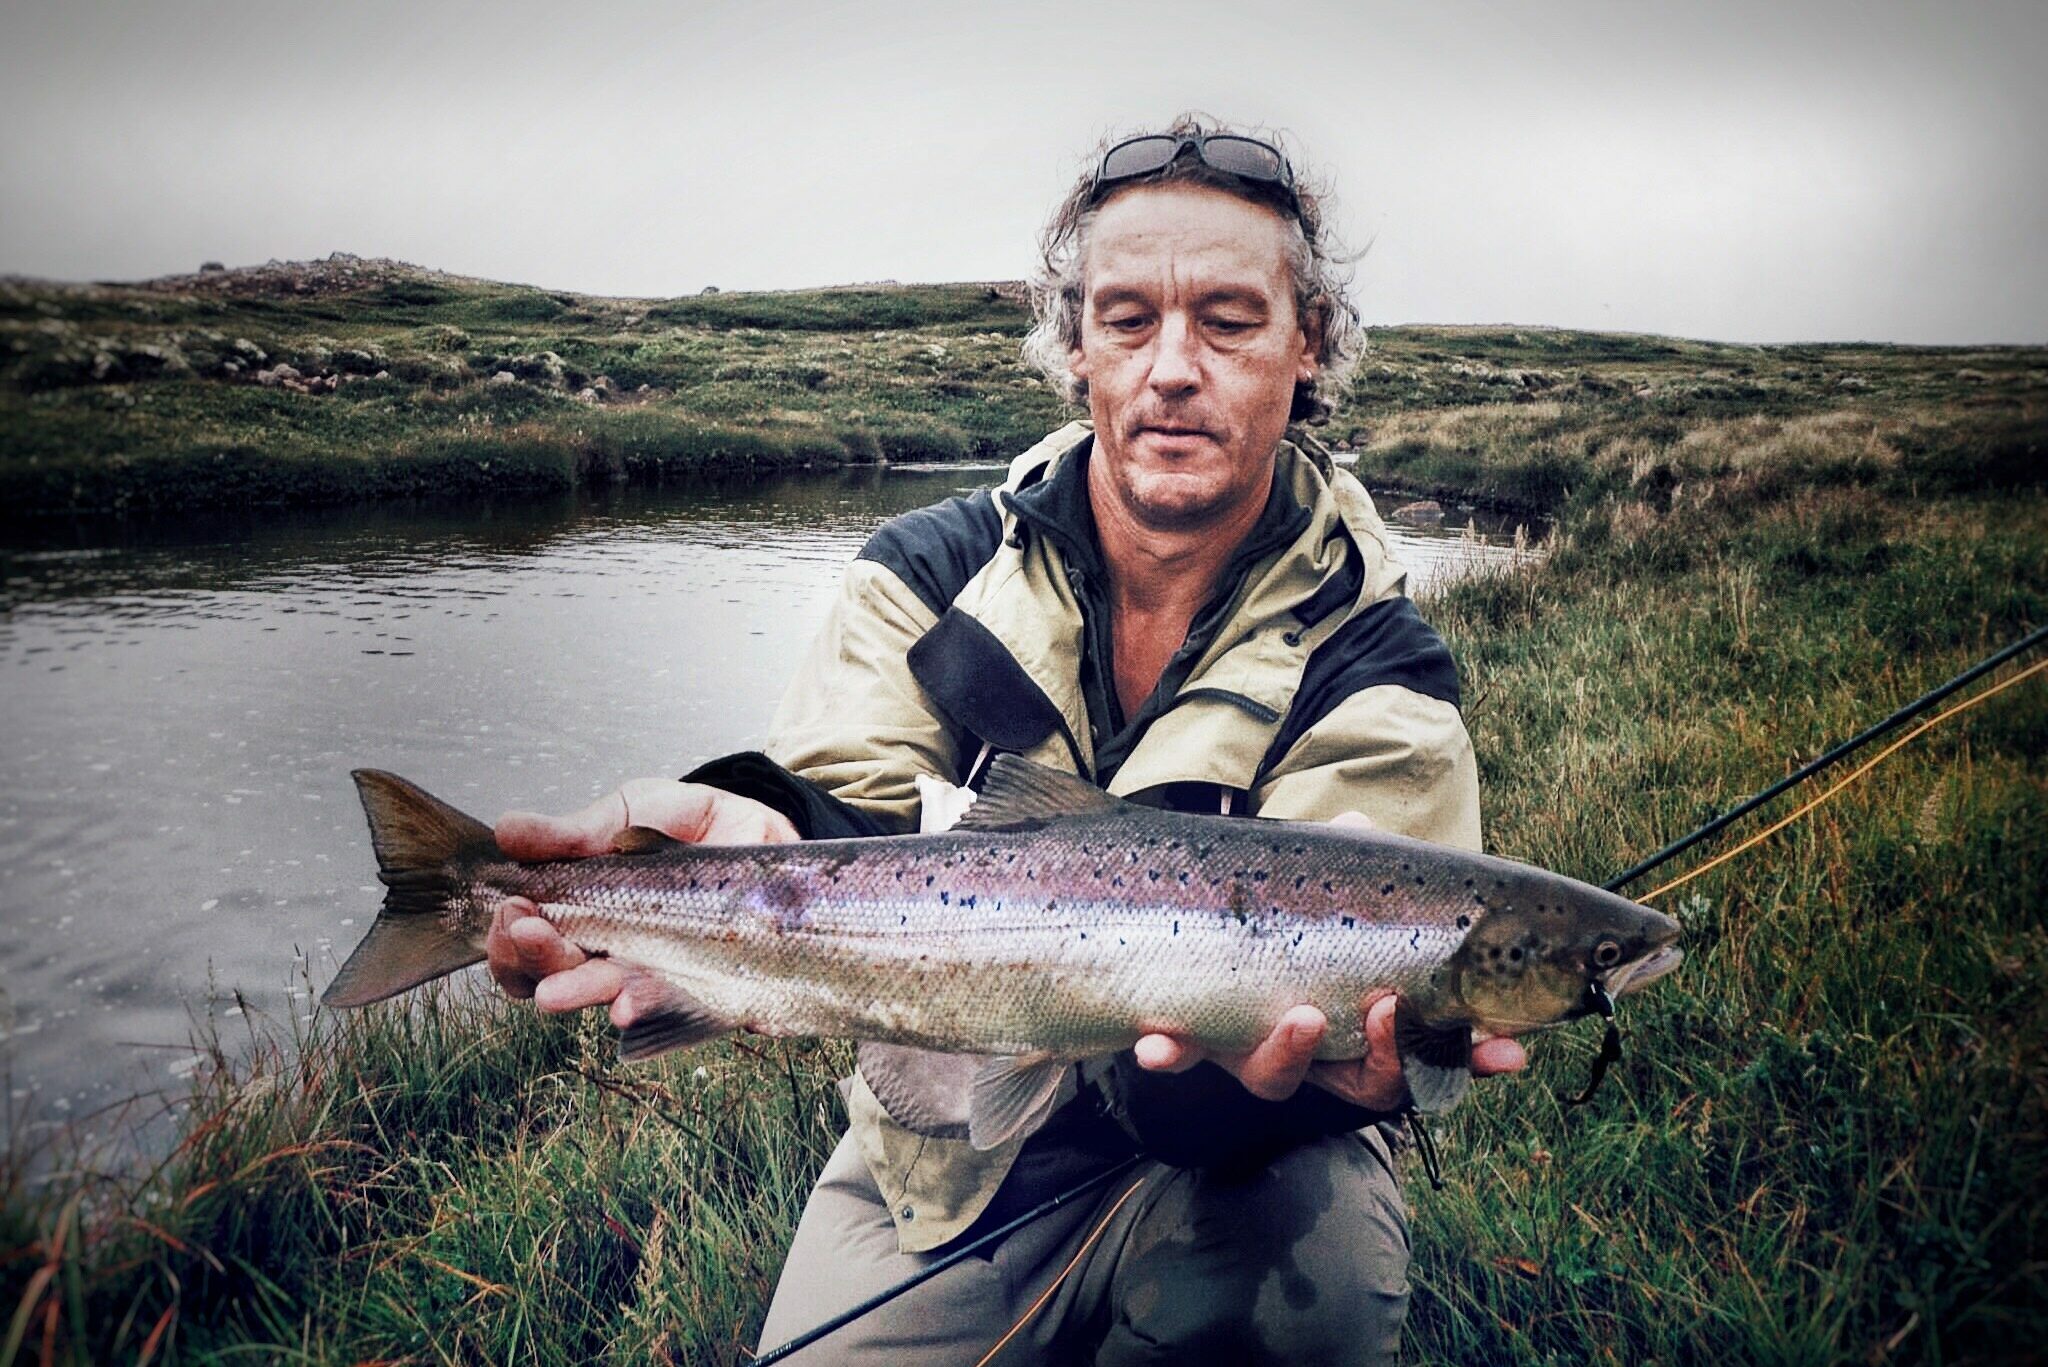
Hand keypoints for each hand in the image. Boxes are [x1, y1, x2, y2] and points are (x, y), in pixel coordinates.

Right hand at [484, 778, 797, 1027]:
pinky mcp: (702, 991)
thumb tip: (506, 830)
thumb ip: (575, 831)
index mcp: (583, 910)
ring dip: (576, 993)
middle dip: (533, 958)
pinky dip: (641, 1008)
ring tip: (557, 992)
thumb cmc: (689, 826)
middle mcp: (611, 951)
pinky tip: (625, 1005)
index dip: (508, 937)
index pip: (529, 941)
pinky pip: (670, 1011)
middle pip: (554, 975)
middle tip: (526, 931)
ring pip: (603, 997)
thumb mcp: (629, 812)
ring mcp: (654, 974)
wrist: (764, 833)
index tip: (510, 910)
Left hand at [1132, 809, 1527, 1108]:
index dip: (1474, 1057)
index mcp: (1358, 1010)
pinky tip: (1155, 1041)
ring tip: (1304, 1018)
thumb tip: (1359, 824)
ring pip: (1277, 1077)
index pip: (1429, 1046)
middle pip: (1368, 1080)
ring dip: (1291, 1052)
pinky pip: (1176, 1055)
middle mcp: (1308, 1042)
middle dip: (1391, 1060)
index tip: (1513, 1054)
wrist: (1168, 910)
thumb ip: (1343, 853)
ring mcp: (1245, 1043)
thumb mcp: (1313, 867)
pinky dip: (1169, 1051)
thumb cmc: (1267, 896)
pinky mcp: (1184, 1037)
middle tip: (1394, 1016)